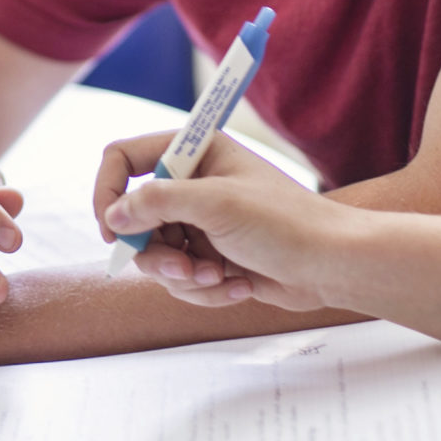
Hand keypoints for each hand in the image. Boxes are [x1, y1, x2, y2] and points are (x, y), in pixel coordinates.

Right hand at [94, 131, 348, 312]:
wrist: (331, 266)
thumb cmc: (285, 223)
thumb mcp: (216, 204)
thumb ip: (158, 202)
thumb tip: (113, 215)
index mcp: (194, 151)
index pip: (124, 159)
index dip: (109, 192)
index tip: (113, 230)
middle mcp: (192, 184)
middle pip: (135, 218)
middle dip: (156, 251)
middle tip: (183, 267)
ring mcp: (200, 222)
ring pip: (155, 255)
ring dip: (184, 275)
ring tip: (220, 278)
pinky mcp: (211, 256)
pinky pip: (181, 278)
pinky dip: (205, 289)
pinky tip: (239, 286)